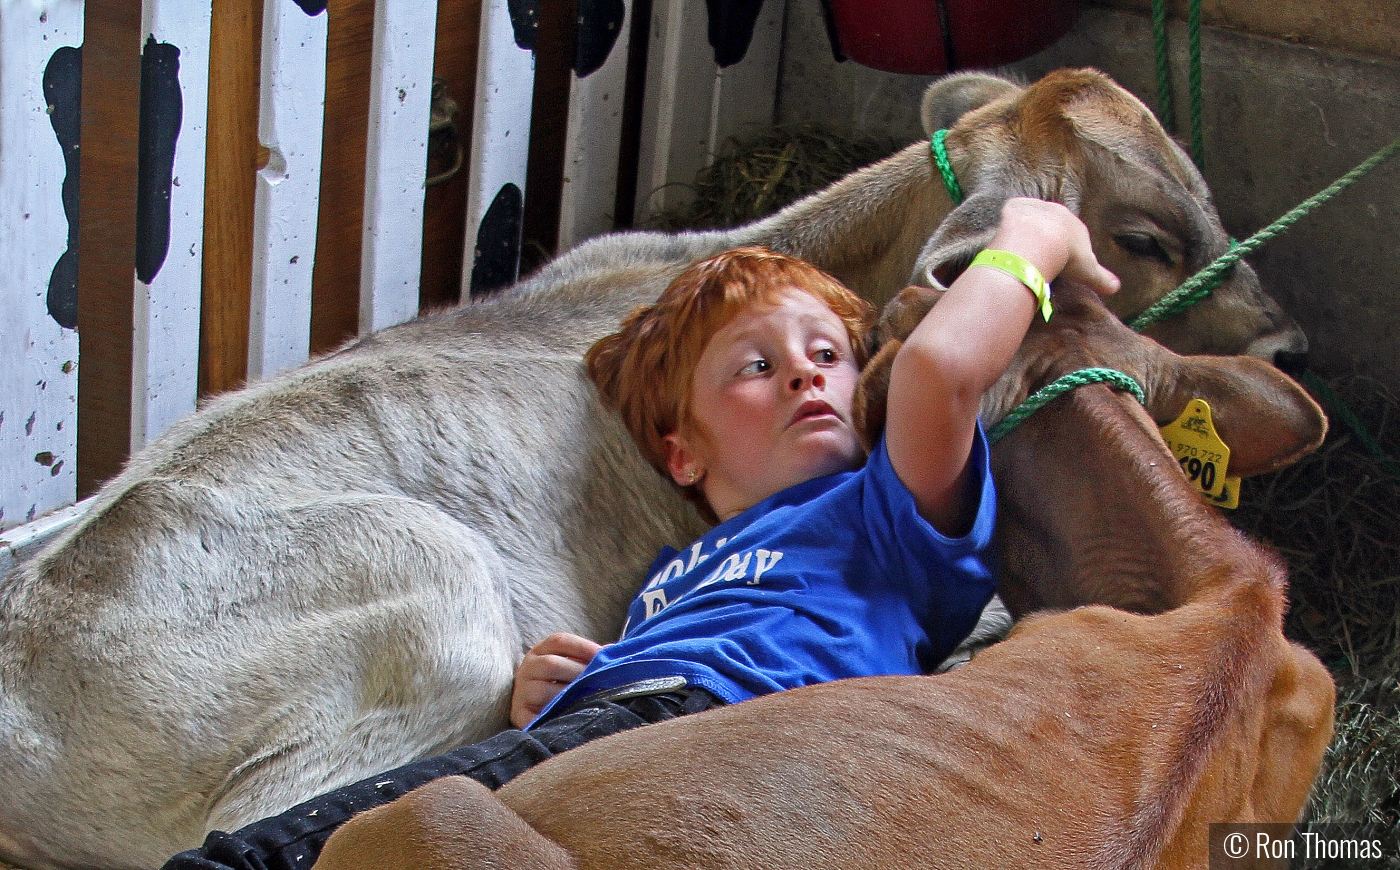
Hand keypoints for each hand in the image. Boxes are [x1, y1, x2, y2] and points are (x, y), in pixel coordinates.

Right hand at [509, 632, 603, 727]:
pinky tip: (571, 718)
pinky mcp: (520, 715)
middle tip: (600, 682)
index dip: (583, 647)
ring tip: (588, 700)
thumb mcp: (568, 664)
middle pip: (551, 664)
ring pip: (542, 691)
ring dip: (567, 696)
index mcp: (540, 650)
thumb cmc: (558, 682)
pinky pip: (534, 716)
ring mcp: (521, 692)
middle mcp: (528, 668)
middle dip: (579, 673)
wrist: (530, 705)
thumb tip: (613, 654)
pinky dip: (552, 717)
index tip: (603, 655)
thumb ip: (588, 658)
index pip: (559, 641)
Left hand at [990, 198, 1119, 297]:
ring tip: (1021, 248)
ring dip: (1028, 229)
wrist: (1041, 240)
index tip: (1059, 260)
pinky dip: (1010, 219)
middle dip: (1048, 237)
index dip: (1066, 248)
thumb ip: (1102, 279)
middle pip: (1052, 225)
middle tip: (1039, 255)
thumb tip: (1116, 288)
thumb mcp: (1089, 271)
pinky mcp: (1016, 207)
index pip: (1072, 236)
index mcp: (1076, 227)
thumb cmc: (1068, 257)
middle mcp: (1058, 212)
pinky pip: (1014, 210)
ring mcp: (1036, 208)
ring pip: (1033, 217)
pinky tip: (1007, 232)